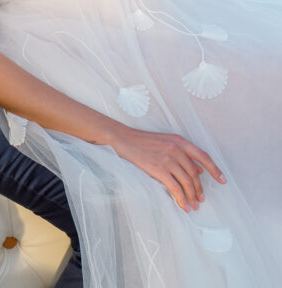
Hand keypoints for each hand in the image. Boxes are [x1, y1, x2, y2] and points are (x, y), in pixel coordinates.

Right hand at [111, 125, 225, 212]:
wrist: (123, 139)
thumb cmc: (143, 142)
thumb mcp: (165, 143)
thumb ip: (182, 154)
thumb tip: (198, 170)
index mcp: (179, 141)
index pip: (203, 156)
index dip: (215, 169)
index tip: (223, 180)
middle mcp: (176, 149)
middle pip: (194, 174)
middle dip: (199, 189)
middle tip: (201, 200)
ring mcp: (168, 159)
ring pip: (187, 182)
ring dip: (192, 196)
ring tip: (194, 205)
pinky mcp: (159, 169)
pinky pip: (175, 188)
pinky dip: (181, 199)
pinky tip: (183, 206)